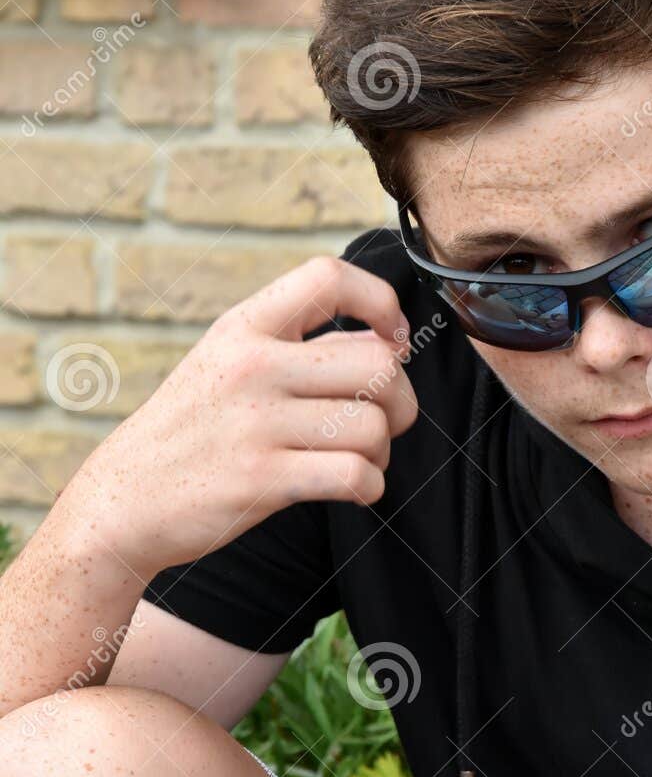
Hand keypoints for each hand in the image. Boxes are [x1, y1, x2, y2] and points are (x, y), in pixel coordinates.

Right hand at [60, 255, 417, 580]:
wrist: (126, 499)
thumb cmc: (192, 430)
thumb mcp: (225, 363)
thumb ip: (296, 346)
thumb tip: (386, 340)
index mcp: (244, 328)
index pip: (328, 277)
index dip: (381, 303)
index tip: (392, 338)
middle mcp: (251, 366)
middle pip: (377, 364)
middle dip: (400, 400)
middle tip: (384, 421)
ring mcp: (256, 423)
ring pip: (373, 426)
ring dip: (381, 451)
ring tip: (356, 459)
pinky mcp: (262, 479)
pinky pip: (356, 475)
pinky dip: (370, 487)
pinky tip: (353, 487)